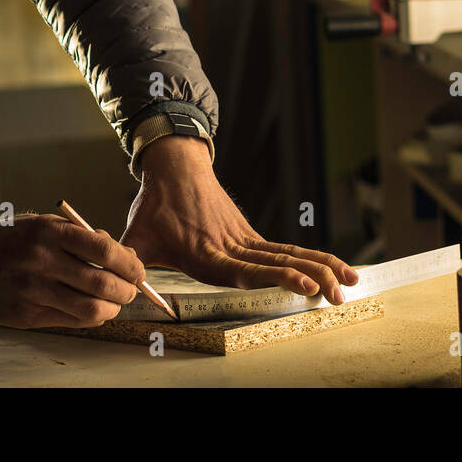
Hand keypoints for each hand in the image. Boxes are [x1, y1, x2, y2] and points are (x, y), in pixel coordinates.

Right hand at [0, 213, 144, 328]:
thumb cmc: (8, 241)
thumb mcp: (42, 225)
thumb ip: (80, 238)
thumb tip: (122, 256)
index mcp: (49, 233)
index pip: (105, 251)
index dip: (129, 264)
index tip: (138, 270)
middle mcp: (42, 262)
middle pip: (102, 284)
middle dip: (126, 290)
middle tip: (132, 290)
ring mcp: (33, 292)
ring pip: (90, 309)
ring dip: (112, 309)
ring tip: (115, 303)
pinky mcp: (26, 315)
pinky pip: (70, 321)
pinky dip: (90, 318)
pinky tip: (93, 310)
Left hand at [120, 136, 358, 302]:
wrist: (175, 167)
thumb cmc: (153, 207)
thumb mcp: (134, 237)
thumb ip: (123, 265)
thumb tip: (109, 288)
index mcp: (207, 252)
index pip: (247, 270)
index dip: (277, 278)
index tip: (303, 284)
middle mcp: (231, 247)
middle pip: (279, 263)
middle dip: (312, 277)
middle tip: (338, 293)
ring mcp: (244, 240)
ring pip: (290, 253)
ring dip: (323, 267)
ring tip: (351, 281)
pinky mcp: (250, 236)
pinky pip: (285, 248)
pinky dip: (312, 259)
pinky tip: (333, 271)